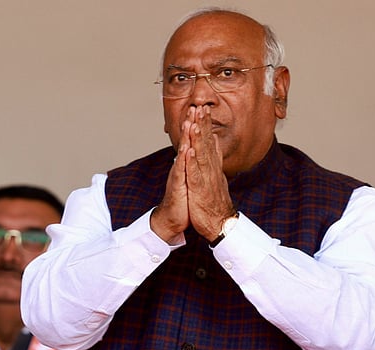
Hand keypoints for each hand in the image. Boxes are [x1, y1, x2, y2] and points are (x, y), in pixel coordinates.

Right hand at [151, 108, 194, 242]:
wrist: (173, 219)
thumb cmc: (184, 200)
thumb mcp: (191, 178)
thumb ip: (193, 164)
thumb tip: (195, 151)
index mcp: (187, 164)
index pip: (192, 141)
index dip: (197, 125)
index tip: (201, 109)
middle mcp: (182, 167)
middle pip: (186, 142)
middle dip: (190, 124)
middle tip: (194, 106)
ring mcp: (179, 175)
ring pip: (182, 153)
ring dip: (185, 138)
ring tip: (189, 122)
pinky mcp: (177, 186)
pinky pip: (180, 171)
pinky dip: (183, 160)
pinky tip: (186, 150)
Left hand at [184, 105, 234, 240]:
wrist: (219, 223)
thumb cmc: (214, 202)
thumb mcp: (215, 177)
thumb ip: (215, 160)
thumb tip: (215, 144)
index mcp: (213, 166)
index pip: (209, 141)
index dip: (206, 125)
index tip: (202, 109)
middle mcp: (211, 169)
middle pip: (207, 143)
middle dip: (203, 124)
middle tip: (200, 107)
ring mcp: (206, 177)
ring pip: (202, 154)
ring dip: (198, 138)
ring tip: (195, 122)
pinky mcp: (200, 188)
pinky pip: (196, 173)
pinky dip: (193, 161)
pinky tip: (189, 150)